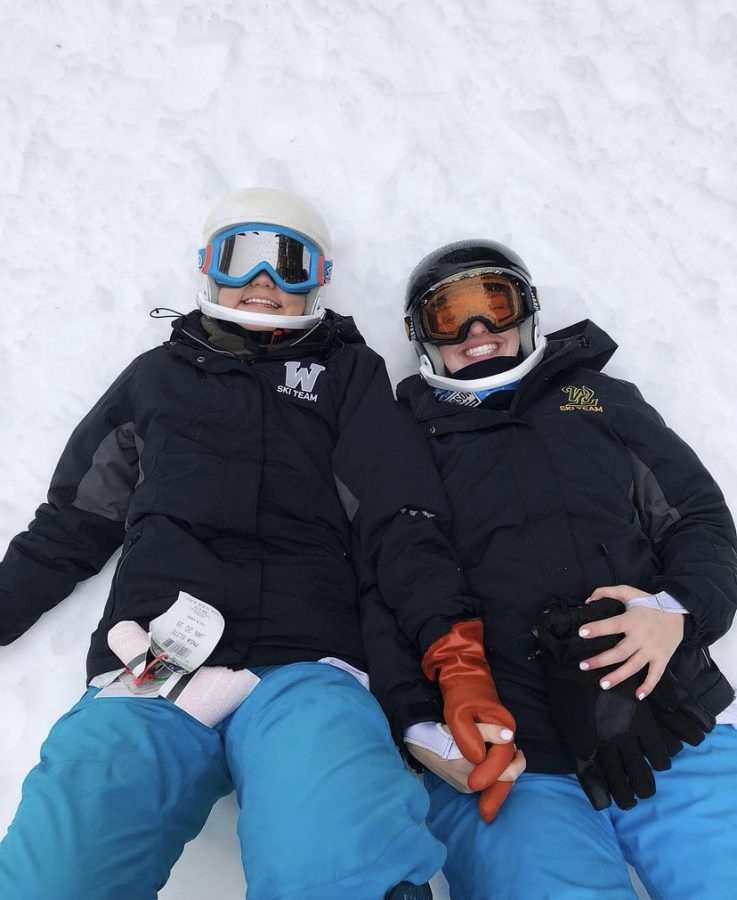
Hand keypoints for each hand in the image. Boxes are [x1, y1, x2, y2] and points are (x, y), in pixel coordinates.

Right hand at [406, 724, 525, 821]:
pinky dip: (488, 767)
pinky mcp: (460, 784)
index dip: (516, 763)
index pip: (506, 776)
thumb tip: (509, 736)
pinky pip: (482, 778)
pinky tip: (487, 753)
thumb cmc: (439, 734)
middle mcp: (470, 787)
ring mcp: (464, 787)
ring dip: (498, 765)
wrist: (417, 740)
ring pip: (491, 779)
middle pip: (499, 779)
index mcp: (472, 777)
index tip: (519, 750)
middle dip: (508, 764)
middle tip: (510, 747)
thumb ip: (489, 732)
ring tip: (499, 747)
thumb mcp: (464, 728)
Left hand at [581, 585, 684, 697]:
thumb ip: (607, 592)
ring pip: (634, 666)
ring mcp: (653, 650)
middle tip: (583, 665)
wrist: (680, 613)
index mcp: (633, 620)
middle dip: (601, 660)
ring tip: (602, 684)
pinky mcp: (662, 659)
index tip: (581, 633)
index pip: (613, 625)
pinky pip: (656, 675)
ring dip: (618, 676)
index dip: (597, 629)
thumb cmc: (649, 604)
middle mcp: (642, 637)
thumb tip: (587, 600)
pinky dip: (648, 686)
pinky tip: (638, 695)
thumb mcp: (628, 592)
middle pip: (620, 652)